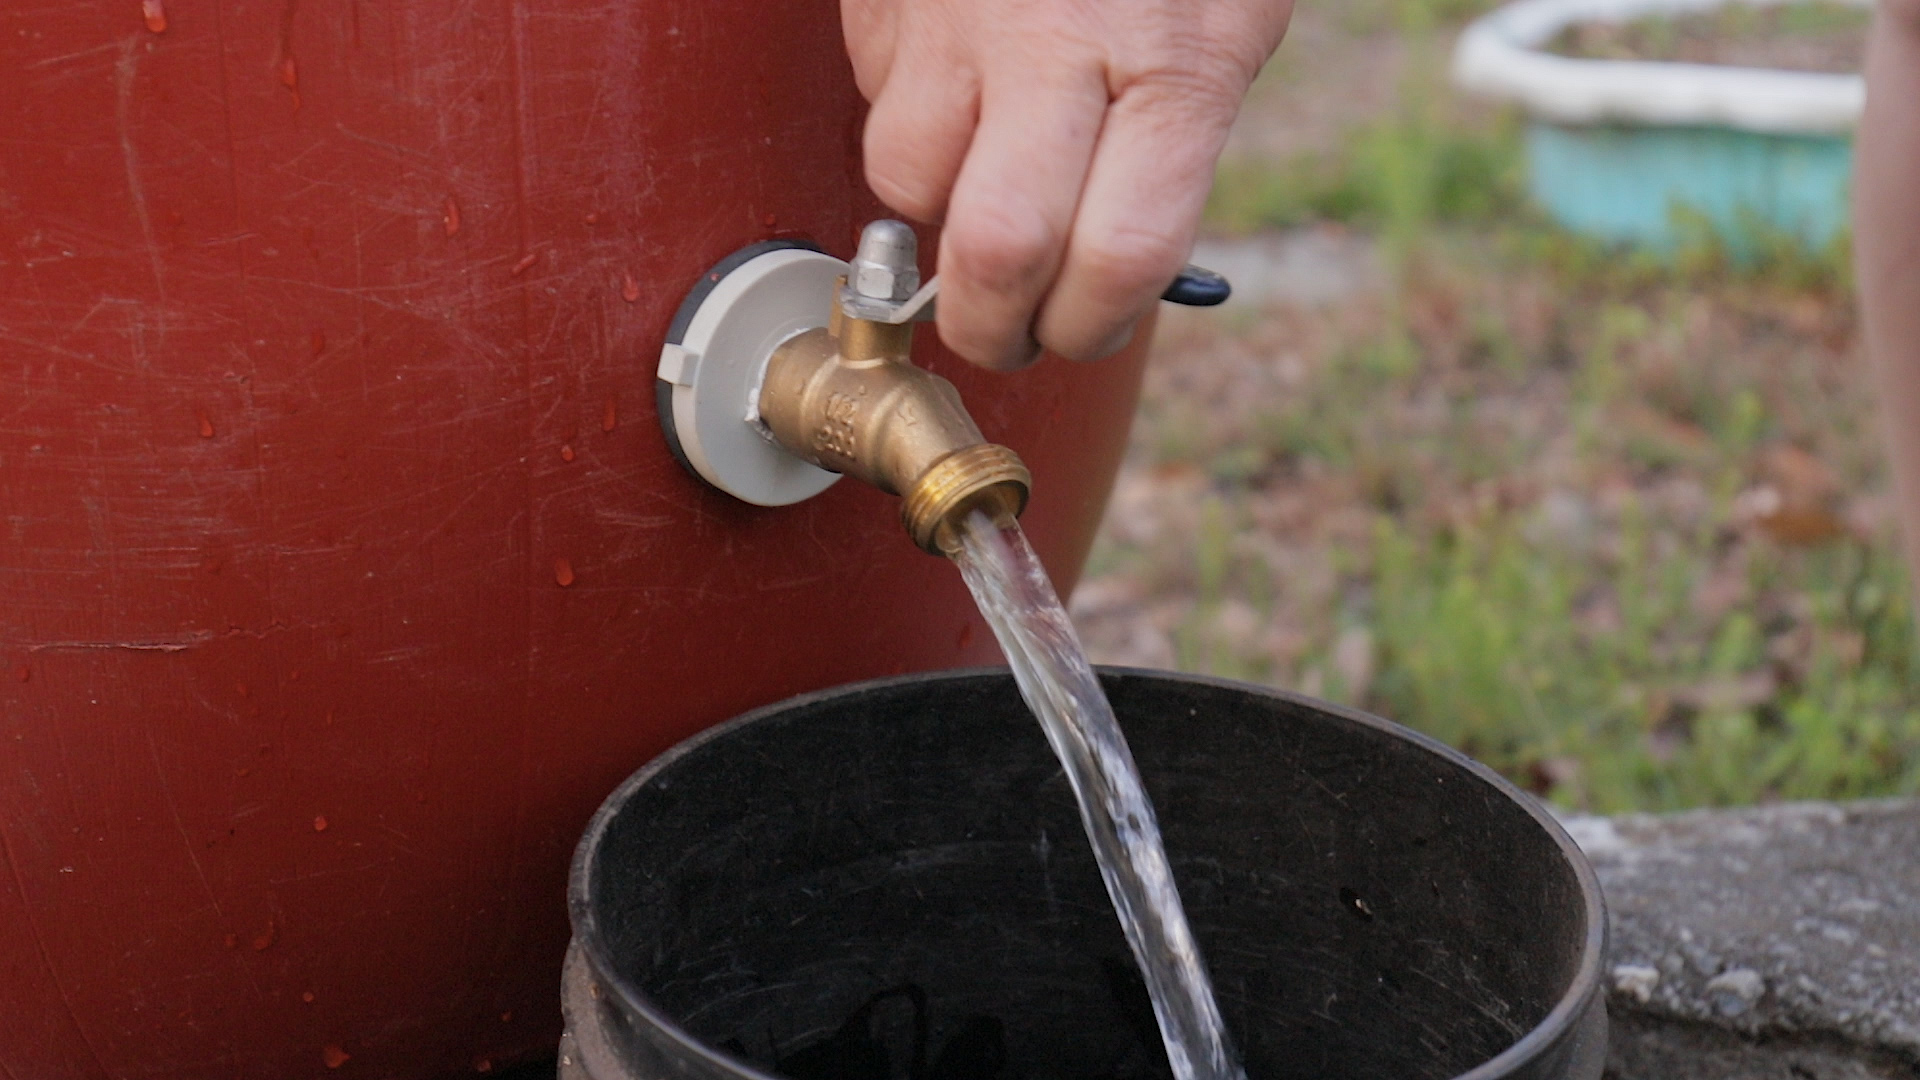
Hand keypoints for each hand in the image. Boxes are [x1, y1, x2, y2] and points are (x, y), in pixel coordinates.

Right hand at [842, 0, 1292, 369]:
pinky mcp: (889, 0)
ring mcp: (960, 19)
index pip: (1121, 254)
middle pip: (996, 249)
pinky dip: (905, 121)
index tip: (1081, 332)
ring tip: (975, 180)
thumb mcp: (1228, 20)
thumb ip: (1177, 141)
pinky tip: (951, 86)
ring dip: (932, 212)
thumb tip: (1118, 267)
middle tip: (1001, 327)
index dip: (1093, 326)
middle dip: (991, 323)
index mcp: (1175, 60)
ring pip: (906, 182)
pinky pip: (872, 100)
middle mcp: (1060, 44)